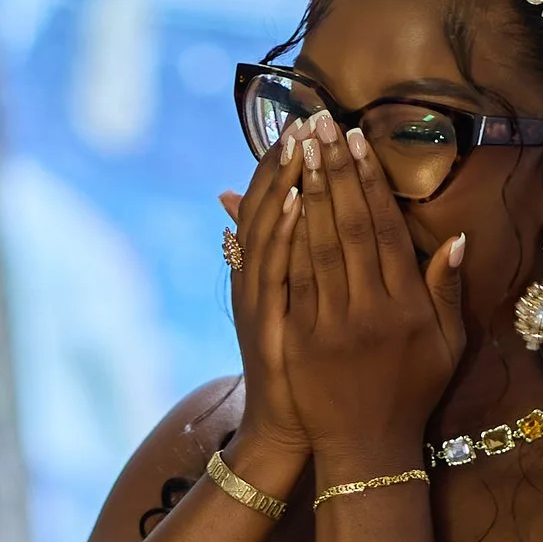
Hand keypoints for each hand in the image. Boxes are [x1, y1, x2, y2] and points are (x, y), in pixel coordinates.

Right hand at [219, 122, 312, 484]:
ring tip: (300, 142)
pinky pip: (275, 269)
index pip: (272, 201)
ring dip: (284, 182)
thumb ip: (264, 254)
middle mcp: (253, 278)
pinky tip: (297, 200)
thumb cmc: (297, 366)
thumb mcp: (278, 304)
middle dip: (289, 160)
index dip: (285, 162)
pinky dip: (283, 232)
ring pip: (268, 228)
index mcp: (262, 270)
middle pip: (268, 205)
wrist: (289, 425)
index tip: (305, 122)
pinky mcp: (267, 322)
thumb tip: (235, 204)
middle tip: (306, 116)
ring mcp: (258, 299)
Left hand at [285, 115, 466, 470]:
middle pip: (350, 226)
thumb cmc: (411, 392)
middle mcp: (370, 309)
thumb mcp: (446, 346)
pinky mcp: (302, 338)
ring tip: (301, 149)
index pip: (386, 229)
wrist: (366, 447)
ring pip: (319, 245)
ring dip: (309, 193)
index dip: (372, 182)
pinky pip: (294, 279)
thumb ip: (446, 292)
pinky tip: (282, 204)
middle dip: (336, 172)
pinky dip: (287, 239)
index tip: (360, 142)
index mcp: (407, 305)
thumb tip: (454, 239)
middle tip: (323, 127)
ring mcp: (332, 324)